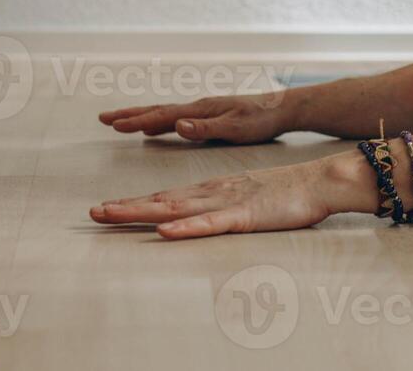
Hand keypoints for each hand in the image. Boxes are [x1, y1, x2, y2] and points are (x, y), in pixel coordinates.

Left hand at [89, 155, 360, 238]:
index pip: (167, 197)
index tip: (105, 208)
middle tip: (92, 213)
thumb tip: (205, 218)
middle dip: (125, 207)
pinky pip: (210, 223)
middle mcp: (214, 192)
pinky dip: (185, 227)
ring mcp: (228, 203)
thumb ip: (225, 208)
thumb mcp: (248, 199)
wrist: (321, 181)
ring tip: (110, 213)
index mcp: (214, 190)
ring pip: (176, 208)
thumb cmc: (289, 193)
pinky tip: (164, 230)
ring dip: (141, 211)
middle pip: (162, 200)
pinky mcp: (245, 215)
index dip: (135, 203)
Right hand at [98, 93, 294, 143]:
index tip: (112, 124)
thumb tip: (178, 124)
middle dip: (129, 114)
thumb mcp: (237, 127)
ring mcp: (203, 110)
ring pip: (164, 113)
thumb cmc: (263, 119)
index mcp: (202, 109)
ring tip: (118, 122)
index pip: (163, 115)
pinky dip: (158, 122)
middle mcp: (199, 107)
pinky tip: (155, 128)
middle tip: (101, 118)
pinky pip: (175, 118)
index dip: (137, 121)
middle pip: (157, 109)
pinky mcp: (209, 116)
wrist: (283, 108)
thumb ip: (207, 127)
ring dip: (140, 117)